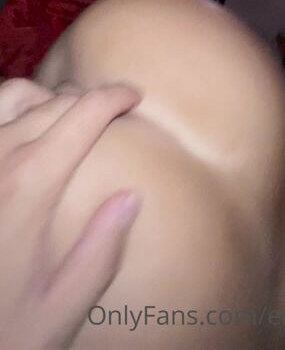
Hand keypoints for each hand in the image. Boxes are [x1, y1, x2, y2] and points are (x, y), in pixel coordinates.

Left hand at [0, 78, 141, 349]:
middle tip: (111, 113)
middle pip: (55, 102)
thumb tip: (131, 197)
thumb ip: (100, 252)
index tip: (134, 97)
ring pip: (17, 94)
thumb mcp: (58, 308)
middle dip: (90, 99)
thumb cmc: (0, 326)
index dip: (115, 96)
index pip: (85, 114)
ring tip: (66, 115)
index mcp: (33, 183)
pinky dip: (12, 106)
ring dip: (48, 97)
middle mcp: (0, 155)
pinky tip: (22, 127)